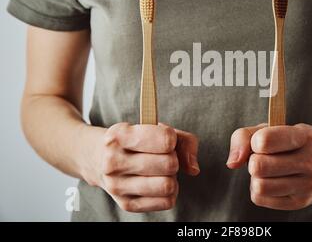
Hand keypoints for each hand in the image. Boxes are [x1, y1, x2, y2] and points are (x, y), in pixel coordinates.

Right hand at [85, 122, 199, 212]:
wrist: (97, 158)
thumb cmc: (135, 140)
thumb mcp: (155, 128)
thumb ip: (183, 141)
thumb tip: (193, 169)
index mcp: (119, 135)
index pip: (166, 140)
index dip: (171, 138)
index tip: (164, 138)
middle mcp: (113, 162)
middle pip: (169, 164)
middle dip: (173, 158)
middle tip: (163, 156)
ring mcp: (117, 186)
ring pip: (168, 186)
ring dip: (172, 177)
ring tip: (161, 170)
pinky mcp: (126, 204)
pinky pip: (166, 202)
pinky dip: (170, 192)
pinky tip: (158, 182)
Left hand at [226, 124, 311, 209]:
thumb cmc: (288, 142)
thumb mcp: (270, 128)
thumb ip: (244, 137)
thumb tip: (232, 163)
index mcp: (306, 136)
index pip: (264, 141)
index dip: (255, 141)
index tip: (261, 142)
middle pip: (258, 166)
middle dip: (253, 161)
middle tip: (263, 158)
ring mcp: (308, 185)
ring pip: (259, 186)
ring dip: (255, 177)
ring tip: (266, 171)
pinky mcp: (300, 202)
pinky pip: (260, 198)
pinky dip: (258, 190)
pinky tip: (271, 181)